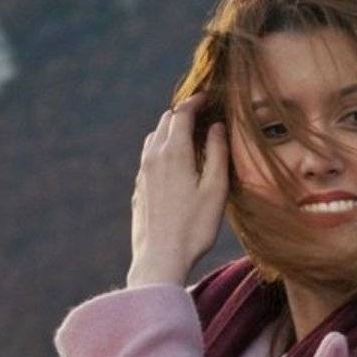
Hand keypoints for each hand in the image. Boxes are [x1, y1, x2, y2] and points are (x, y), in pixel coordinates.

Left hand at [128, 91, 228, 285]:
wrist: (160, 259)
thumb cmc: (194, 227)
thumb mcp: (216, 189)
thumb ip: (218, 152)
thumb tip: (217, 126)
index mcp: (174, 152)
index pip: (182, 113)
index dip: (196, 101)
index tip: (209, 98)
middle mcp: (153, 157)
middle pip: (165, 121)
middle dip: (183, 114)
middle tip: (203, 116)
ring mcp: (142, 173)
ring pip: (153, 139)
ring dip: (170, 132)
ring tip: (190, 138)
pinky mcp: (138, 189)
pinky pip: (148, 158)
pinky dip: (162, 151)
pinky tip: (175, 165)